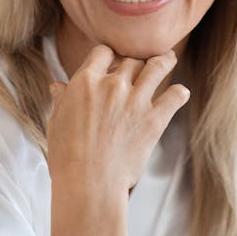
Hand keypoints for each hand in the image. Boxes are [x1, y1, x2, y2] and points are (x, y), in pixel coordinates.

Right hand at [46, 44, 189, 200]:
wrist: (88, 183)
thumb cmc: (66, 156)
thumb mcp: (56, 122)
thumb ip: (62, 100)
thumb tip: (58, 86)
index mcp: (86, 82)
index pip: (102, 52)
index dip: (108, 55)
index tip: (112, 60)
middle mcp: (113, 85)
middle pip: (131, 59)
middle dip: (135, 61)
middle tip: (140, 65)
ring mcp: (136, 101)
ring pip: (157, 67)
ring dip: (164, 61)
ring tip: (168, 59)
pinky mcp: (154, 119)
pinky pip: (175, 96)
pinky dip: (179, 93)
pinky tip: (179, 93)